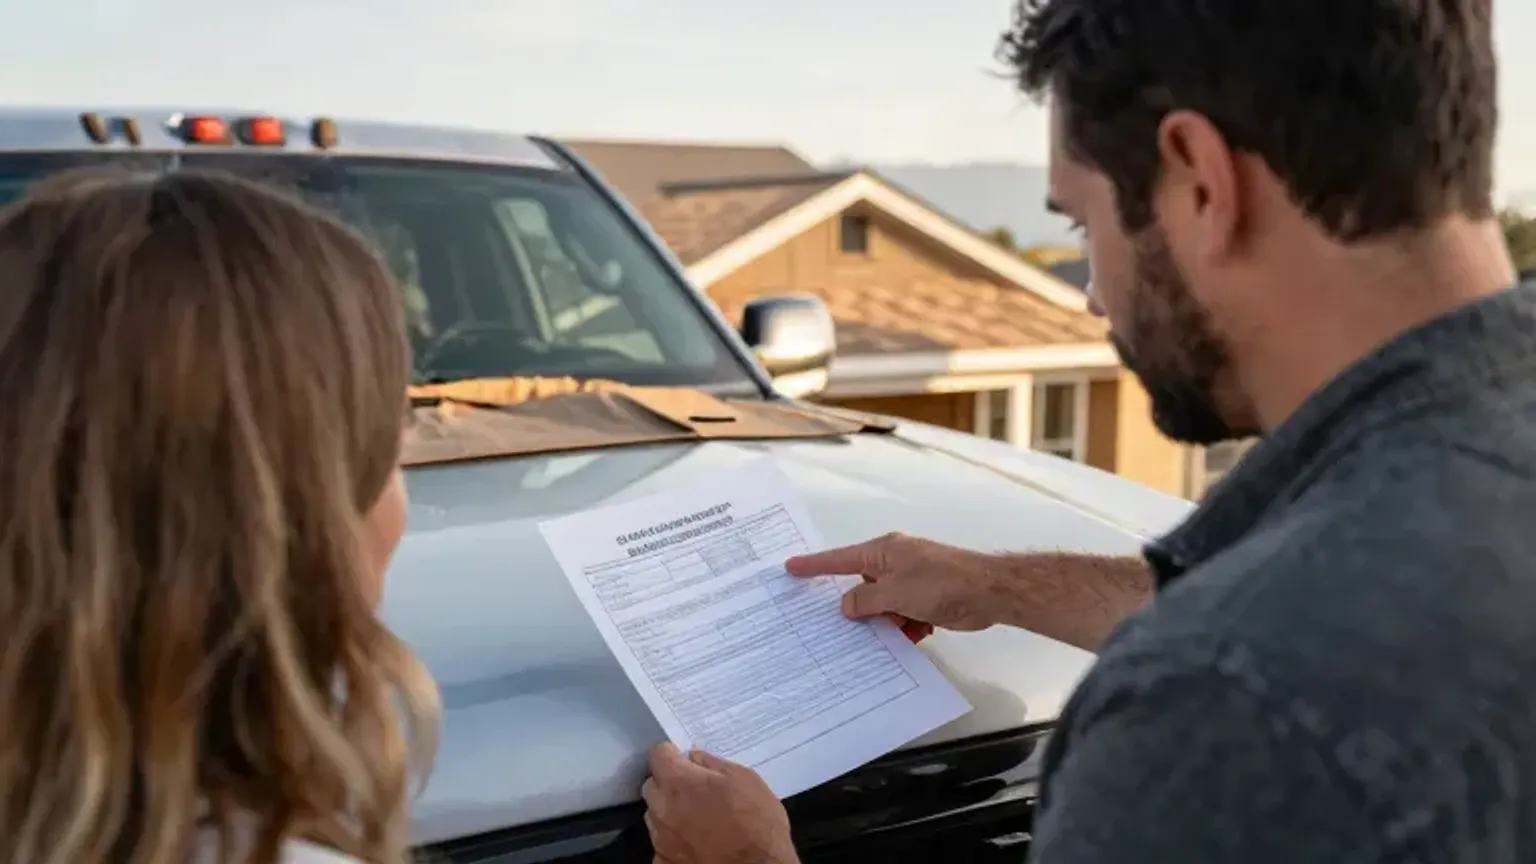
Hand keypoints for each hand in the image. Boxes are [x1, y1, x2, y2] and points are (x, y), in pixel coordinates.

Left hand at [641, 742, 797, 863]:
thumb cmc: (757, 822)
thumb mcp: (745, 779)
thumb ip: (712, 763)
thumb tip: (694, 757)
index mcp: (679, 783)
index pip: (657, 754)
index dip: (671, 753)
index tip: (683, 759)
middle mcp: (662, 809)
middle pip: (651, 785)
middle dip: (668, 783)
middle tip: (693, 790)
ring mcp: (660, 840)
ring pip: (655, 815)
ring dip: (669, 811)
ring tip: (696, 819)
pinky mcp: (663, 862)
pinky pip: (661, 844)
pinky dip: (673, 840)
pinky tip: (694, 843)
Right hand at [785, 532, 998, 634]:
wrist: (988, 592)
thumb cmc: (940, 583)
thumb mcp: (894, 593)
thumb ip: (865, 602)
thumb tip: (846, 606)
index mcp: (882, 553)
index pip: (839, 560)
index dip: (814, 566)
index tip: (790, 568)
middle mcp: (893, 564)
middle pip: (862, 588)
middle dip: (857, 609)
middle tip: (837, 628)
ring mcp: (910, 582)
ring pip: (882, 606)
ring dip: (884, 622)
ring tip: (884, 637)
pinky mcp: (926, 599)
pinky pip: (903, 616)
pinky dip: (904, 627)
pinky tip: (909, 637)